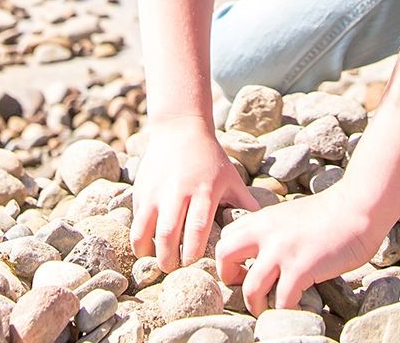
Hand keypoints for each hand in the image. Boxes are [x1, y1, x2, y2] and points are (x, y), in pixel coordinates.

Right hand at [131, 117, 255, 271]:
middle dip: (168, 258)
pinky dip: (137, 235)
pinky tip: (145, 245)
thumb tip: (263, 227)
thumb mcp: (231, 177)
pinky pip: (136, 218)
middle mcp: (177, 191)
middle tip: (172, 270)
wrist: (180, 128)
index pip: (196, 228)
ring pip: (144, 228)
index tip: (192, 266)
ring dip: (146, 250)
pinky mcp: (141, 189)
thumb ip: (245, 203)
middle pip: (168, 233)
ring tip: (153, 262)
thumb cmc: (210, 157)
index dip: (192, 252)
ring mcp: (156, 191)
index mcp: (204, 191)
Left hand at [215, 185, 385, 312]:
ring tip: (269, 310)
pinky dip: (287, 311)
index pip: (226, 237)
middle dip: (229, 278)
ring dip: (257, 305)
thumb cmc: (332, 213)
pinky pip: (282, 301)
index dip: (230, 258)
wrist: (358, 207)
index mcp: (263, 219)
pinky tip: (298, 308)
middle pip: (225, 256)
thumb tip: (269, 254)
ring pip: (250, 289)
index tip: (244, 270)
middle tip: (248, 288)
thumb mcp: (291, 213)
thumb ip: (275, 230)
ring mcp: (281, 252)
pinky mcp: (300, 269)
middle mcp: (266, 233)